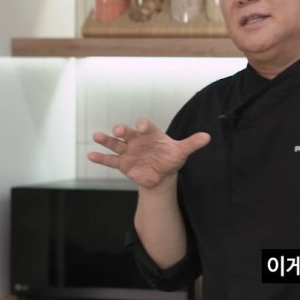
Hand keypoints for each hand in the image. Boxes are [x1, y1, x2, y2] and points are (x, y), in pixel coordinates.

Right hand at [88, 118, 209, 190]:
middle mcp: (137, 140)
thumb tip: (208, 137)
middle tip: (119, 130)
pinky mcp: (123, 164)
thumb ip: (192, 143)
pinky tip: (91, 155)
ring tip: (97, 136)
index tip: (143, 127)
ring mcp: (128, 151)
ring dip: (106, 140)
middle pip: (127, 132)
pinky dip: (101, 158)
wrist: (162, 174)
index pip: (146, 125)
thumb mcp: (181, 151)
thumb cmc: (171, 158)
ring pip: (115, 144)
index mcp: (151, 134)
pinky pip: (110, 160)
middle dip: (122, 130)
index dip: (144, 125)